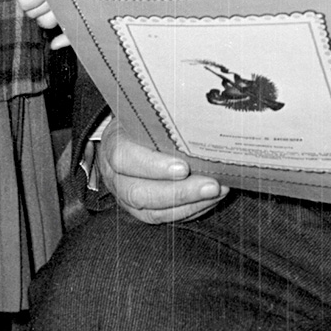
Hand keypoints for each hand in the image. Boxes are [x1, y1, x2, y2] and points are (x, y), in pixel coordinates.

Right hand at [95, 118, 228, 223]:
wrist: (125, 137)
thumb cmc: (142, 121)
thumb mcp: (145, 112)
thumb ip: (163, 116)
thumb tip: (196, 113)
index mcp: (113, 146)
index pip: (126, 159)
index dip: (153, 166)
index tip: (184, 167)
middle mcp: (115, 176)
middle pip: (140, 193)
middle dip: (179, 192)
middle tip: (211, 185)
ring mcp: (125, 198)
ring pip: (153, 211)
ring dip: (189, 204)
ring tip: (217, 193)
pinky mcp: (140, 211)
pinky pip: (163, 218)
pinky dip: (190, 211)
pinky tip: (211, 200)